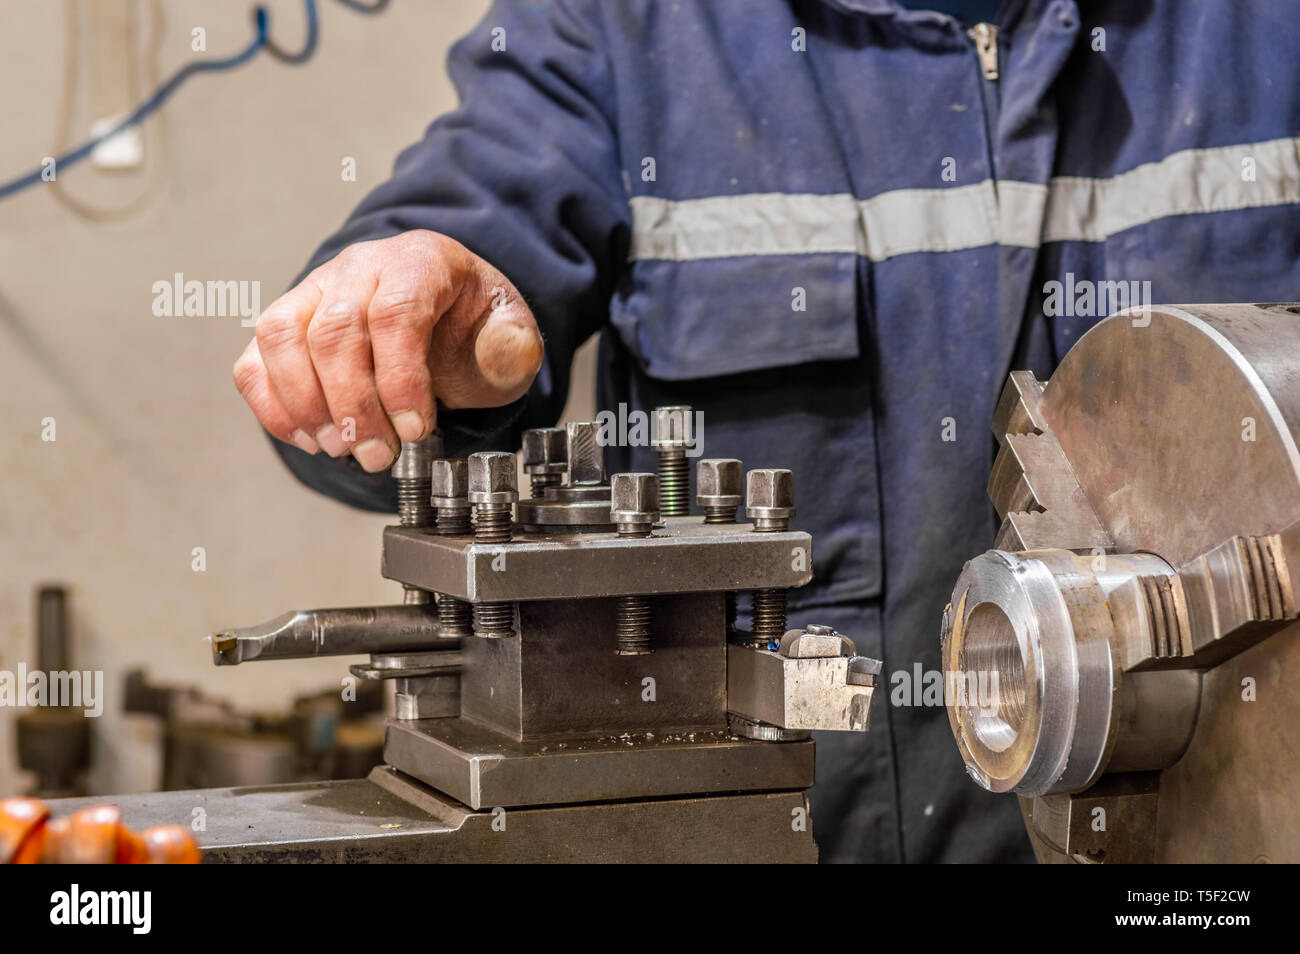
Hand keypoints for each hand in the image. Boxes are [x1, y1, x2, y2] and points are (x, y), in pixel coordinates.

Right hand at [234, 230, 542, 470]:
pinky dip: (274, 407)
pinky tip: (311, 439)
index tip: (415, 429)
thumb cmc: (470, 326)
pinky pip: (256, 360)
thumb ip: (513, 346)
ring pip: (284, 338)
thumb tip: (503, 355)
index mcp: (421, 261)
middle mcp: (360, 267)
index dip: (400, 378)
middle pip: (335, 331)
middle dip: (354, 406)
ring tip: (341, 450)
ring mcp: (314, 291)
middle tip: (378, 456)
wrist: (441, 312)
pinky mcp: (286, 324)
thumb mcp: (508, 333)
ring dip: (307, 406)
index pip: (396, 312)